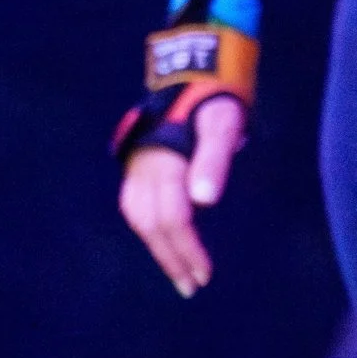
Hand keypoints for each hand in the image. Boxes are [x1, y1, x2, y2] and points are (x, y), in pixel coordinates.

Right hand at [119, 99, 246, 297]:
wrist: (192, 71)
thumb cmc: (215, 101)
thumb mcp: (222, 124)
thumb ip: (213, 160)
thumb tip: (204, 201)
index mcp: (165, 162)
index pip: (173, 218)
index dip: (187, 248)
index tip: (205, 274)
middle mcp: (144, 167)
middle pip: (151, 224)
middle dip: (171, 258)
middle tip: (191, 286)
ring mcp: (136, 166)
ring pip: (138, 217)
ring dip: (156, 248)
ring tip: (175, 271)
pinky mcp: (135, 164)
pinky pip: (135, 206)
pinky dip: (147, 229)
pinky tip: (161, 240)